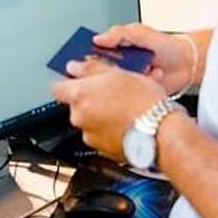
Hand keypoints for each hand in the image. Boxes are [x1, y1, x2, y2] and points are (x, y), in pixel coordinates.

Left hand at [51, 59, 165, 160]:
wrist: (161, 133)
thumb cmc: (144, 102)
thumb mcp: (119, 73)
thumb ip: (91, 68)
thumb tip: (75, 66)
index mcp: (80, 96)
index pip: (57, 88)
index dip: (68, 83)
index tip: (78, 80)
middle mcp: (79, 118)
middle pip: (76, 106)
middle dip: (90, 100)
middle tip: (110, 93)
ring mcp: (90, 136)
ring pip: (89, 121)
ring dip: (100, 116)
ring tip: (123, 109)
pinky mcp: (102, 150)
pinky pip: (100, 136)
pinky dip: (109, 131)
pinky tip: (125, 123)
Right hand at [94, 24, 201, 95]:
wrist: (190, 63)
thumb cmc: (168, 46)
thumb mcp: (142, 32)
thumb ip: (120, 33)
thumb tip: (98, 38)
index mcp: (119, 49)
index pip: (96, 53)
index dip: (86, 57)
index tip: (78, 61)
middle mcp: (122, 65)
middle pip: (101, 72)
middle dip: (102, 73)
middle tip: (105, 70)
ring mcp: (130, 80)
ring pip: (116, 85)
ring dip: (124, 80)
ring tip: (137, 70)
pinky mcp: (138, 93)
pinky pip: (131, 94)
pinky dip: (140, 86)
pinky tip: (153, 74)